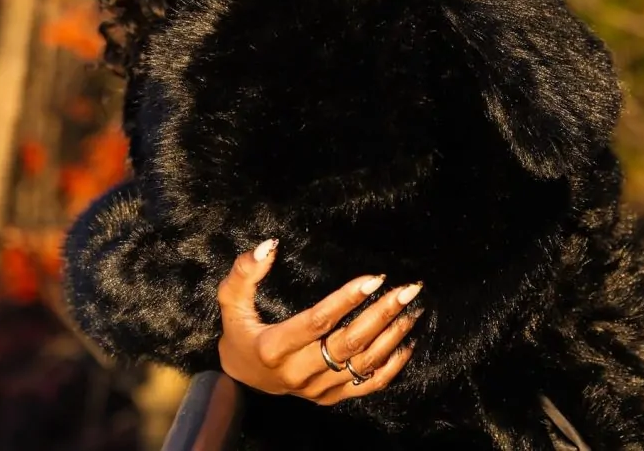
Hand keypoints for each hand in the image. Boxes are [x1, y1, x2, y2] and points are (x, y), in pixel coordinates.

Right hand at [217, 239, 422, 404]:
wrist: (242, 377)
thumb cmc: (239, 330)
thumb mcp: (231, 300)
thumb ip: (245, 272)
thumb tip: (269, 245)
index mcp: (274, 347)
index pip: (318, 322)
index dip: (346, 299)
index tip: (373, 279)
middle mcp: (298, 372)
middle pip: (348, 343)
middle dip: (382, 314)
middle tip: (407, 290)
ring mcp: (317, 388)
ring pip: (363, 364)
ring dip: (392, 336)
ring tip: (412, 310)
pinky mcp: (330, 397)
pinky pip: (367, 385)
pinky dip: (391, 366)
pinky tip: (406, 343)